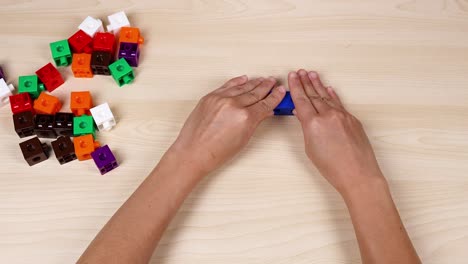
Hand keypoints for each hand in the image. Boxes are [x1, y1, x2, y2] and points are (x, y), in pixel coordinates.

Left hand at [170, 75, 285, 174]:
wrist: (193, 152)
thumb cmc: (216, 152)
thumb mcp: (243, 139)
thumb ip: (255, 122)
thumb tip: (263, 112)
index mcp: (245, 117)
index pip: (266, 104)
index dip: (275, 97)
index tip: (281, 92)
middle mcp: (234, 105)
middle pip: (255, 93)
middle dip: (266, 87)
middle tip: (273, 82)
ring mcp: (220, 99)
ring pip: (242, 87)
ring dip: (254, 83)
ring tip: (262, 80)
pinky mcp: (210, 97)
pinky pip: (227, 85)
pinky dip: (237, 82)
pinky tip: (244, 79)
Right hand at [289, 70, 384, 194]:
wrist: (358, 174)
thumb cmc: (333, 167)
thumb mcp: (311, 149)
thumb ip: (307, 129)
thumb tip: (304, 117)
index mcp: (313, 124)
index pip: (301, 100)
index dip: (296, 87)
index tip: (292, 77)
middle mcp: (328, 116)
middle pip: (313, 95)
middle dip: (305, 82)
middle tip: (300, 72)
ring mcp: (342, 116)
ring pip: (327, 96)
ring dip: (318, 85)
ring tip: (312, 74)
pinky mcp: (353, 120)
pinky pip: (339, 103)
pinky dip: (332, 95)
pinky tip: (328, 89)